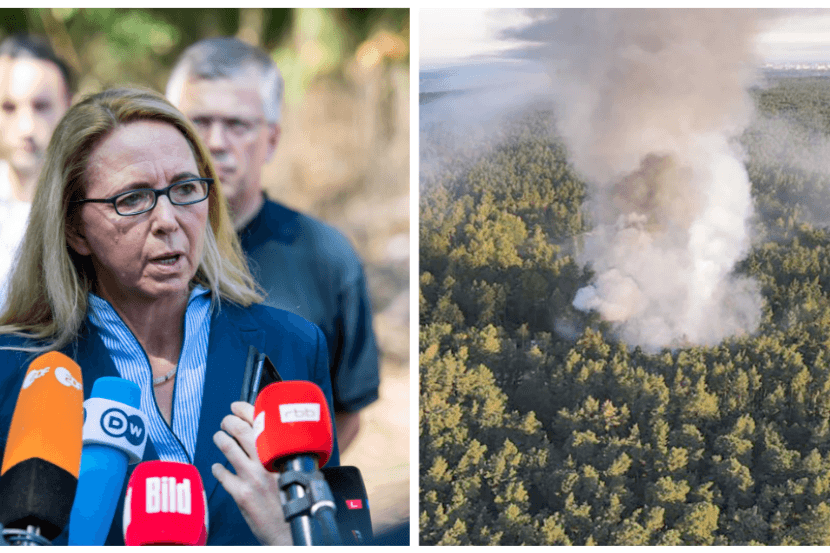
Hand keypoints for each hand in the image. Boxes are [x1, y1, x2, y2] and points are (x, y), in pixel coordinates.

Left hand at [212, 401, 291, 544]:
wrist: (293, 530)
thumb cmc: (300, 500)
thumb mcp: (301, 471)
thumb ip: (288, 455)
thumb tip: (278, 439)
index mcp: (282, 453)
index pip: (261, 421)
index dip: (245, 410)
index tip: (237, 406)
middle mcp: (266, 462)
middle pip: (240, 431)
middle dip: (229, 421)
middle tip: (226, 420)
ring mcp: (251, 478)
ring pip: (228, 449)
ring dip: (221, 439)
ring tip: (219, 436)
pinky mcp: (241, 495)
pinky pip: (223, 475)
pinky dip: (218, 468)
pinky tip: (218, 467)